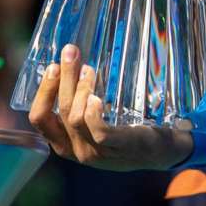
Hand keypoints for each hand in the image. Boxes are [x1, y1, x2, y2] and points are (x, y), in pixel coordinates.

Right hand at [28, 44, 190, 170]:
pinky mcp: (120, 147)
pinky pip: (98, 131)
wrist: (165, 151)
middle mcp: (78, 151)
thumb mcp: (100, 121)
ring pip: (75, 119)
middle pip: (58, 113)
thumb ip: (84, 103)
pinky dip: (93, 112)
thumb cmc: (129, 130)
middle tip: (70, 52)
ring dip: (80, 90)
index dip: (43, 92)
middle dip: (62, 79)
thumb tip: (75, 64)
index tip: (53, 66)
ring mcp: (98, 153)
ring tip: (89, 71)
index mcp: (67, 143)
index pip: (40, 119)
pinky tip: (97, 98)